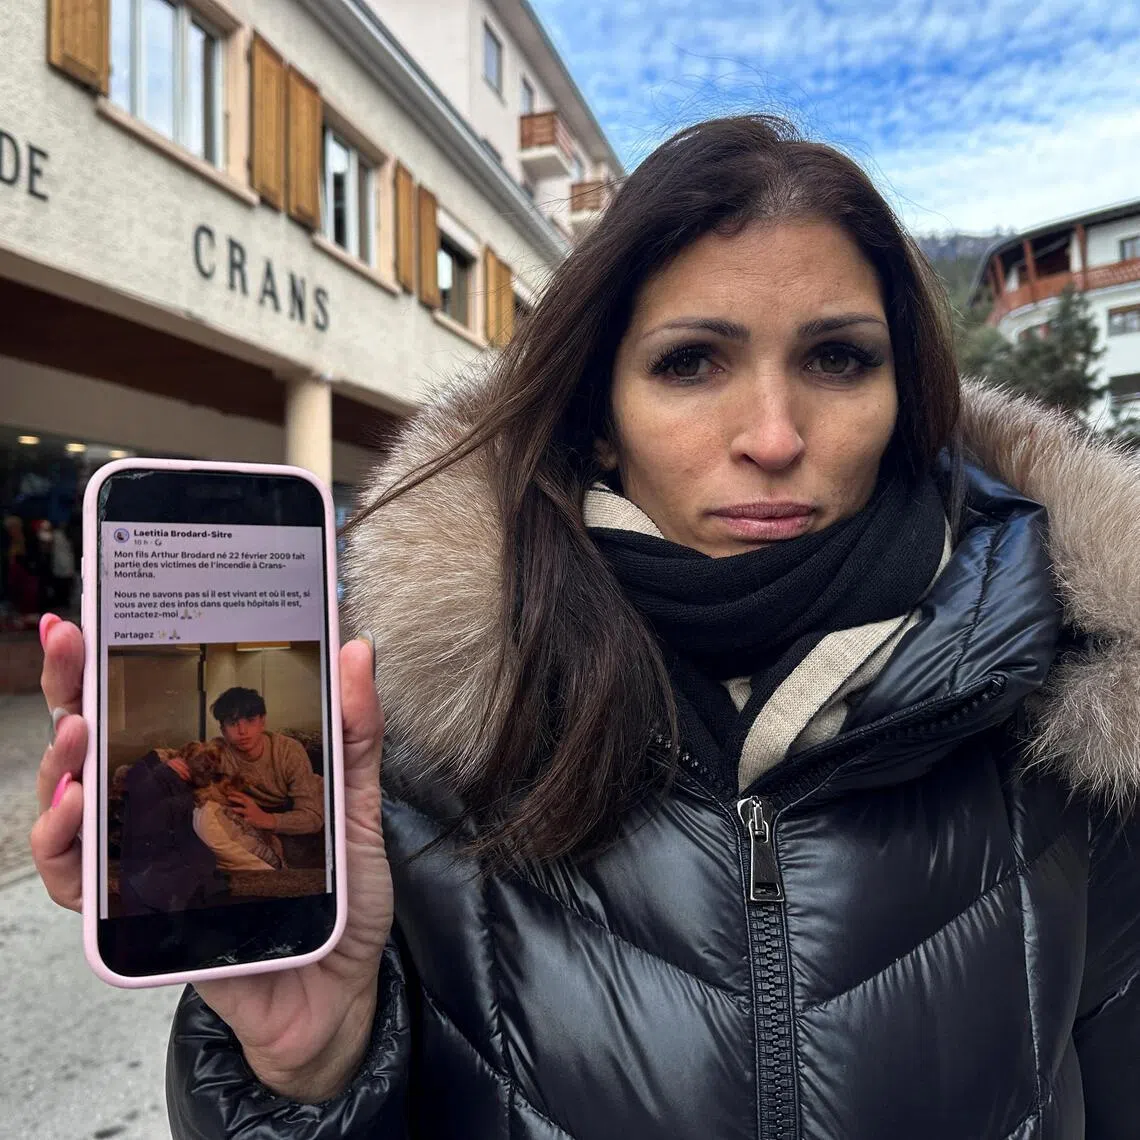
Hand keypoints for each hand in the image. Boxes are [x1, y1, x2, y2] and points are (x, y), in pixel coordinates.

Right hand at [30, 620, 391, 1101]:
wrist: (334, 990)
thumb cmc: (339, 896)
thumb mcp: (354, 804)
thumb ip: (354, 732)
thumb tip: (356, 648)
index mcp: (211, 773)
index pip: (150, 706)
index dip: (117, 658)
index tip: (102, 609)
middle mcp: (166, 808)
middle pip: (97, 739)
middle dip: (70, 685)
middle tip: (67, 642)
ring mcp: (146, 858)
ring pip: (71, 802)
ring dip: (63, 760)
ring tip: (79, 731)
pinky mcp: (137, 913)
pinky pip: (78, 880)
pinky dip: (64, 844)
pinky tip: (77, 810)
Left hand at [226, 790, 274, 830]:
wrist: (266, 819)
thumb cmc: (257, 812)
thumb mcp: (252, 805)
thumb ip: (244, 803)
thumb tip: (234, 799)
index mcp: (251, 802)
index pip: (243, 796)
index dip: (237, 793)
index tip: (231, 792)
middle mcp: (251, 806)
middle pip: (243, 801)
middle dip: (235, 799)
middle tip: (228, 797)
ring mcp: (250, 813)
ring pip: (243, 810)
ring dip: (238, 809)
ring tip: (233, 809)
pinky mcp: (250, 820)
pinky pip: (244, 819)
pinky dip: (241, 819)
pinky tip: (238, 819)